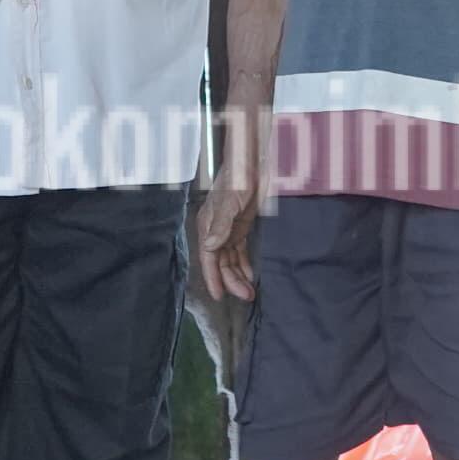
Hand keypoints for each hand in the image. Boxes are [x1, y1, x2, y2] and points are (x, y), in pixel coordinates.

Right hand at [196, 173, 260, 303]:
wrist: (251, 163)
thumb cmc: (237, 178)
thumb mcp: (228, 202)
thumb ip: (220, 225)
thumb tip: (209, 247)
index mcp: (207, 226)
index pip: (208, 258)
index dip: (213, 278)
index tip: (219, 295)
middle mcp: (215, 231)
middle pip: (220, 263)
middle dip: (231, 280)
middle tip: (246, 296)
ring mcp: (228, 230)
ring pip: (230, 259)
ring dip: (238, 275)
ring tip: (249, 292)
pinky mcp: (240, 227)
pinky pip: (239, 251)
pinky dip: (244, 264)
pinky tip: (249, 275)